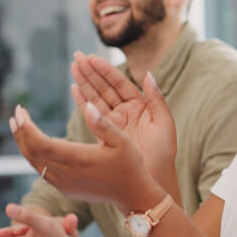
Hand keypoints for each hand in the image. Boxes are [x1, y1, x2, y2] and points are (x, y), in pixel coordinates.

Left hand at [10, 99, 165, 214]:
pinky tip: (33, 143)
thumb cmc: (130, 165)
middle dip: (21, 132)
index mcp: (80, 160)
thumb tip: (87, 105)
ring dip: (23, 144)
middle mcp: (68, 174)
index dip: (27, 127)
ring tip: (18, 125)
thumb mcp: (122, 141)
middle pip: (33, 153)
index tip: (19, 111)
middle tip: (15, 114)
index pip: (42, 143)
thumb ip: (103, 123)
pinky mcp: (65, 188)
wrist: (132, 195)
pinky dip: (33, 155)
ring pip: (34, 163)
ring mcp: (64, 184)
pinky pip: (42, 170)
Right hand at [71, 53, 177, 187]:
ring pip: (96, 98)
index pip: (119, 83)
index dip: (106, 70)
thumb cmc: (163, 154)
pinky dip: (82, 102)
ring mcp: (114, 123)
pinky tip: (74, 88)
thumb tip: (149, 74)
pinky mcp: (105, 134)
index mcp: (140, 106)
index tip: (92, 58)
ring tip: (72, 66)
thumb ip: (156, 98)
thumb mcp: (164, 124)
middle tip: (76, 56)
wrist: (154, 180)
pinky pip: (92, 114)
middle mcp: (125, 112)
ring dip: (84, 82)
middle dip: (91, 72)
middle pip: (105, 87)